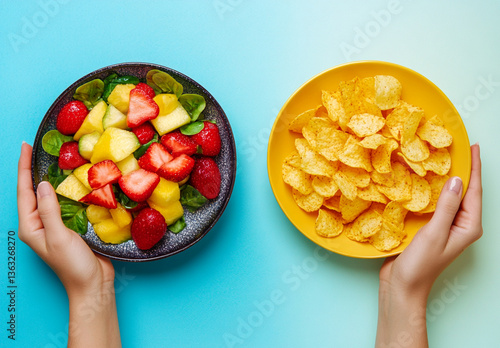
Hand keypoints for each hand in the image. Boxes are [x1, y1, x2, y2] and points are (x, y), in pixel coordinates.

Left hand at [17, 142, 120, 347]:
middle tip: (38, 147)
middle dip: (34, 169)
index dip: (24, 167)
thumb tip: (44, 184)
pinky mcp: (72, 226)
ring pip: (52, 195)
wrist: (93, 284)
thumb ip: (49, 210)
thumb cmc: (73, 265)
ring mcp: (56, 224)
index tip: (26, 146)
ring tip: (56, 158)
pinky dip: (69, 189)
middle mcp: (40, 223)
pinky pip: (67, 203)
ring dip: (53, 177)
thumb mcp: (58, 236)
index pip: (25, 191)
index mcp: (31, 226)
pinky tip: (76, 180)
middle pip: (35, 190)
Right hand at [376, 144, 481, 346]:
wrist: (403, 287)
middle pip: (464, 192)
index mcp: (467, 226)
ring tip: (441, 159)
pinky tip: (423, 181)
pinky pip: (434, 204)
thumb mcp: (435, 233)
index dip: (474, 168)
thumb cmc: (421, 265)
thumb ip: (446, 206)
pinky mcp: (430, 228)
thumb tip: (455, 180)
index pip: (474, 191)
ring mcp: (444, 226)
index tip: (472, 147)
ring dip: (445, 179)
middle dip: (463, 170)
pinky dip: (430, 191)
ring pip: (448, 197)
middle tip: (458, 147)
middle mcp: (459, 224)